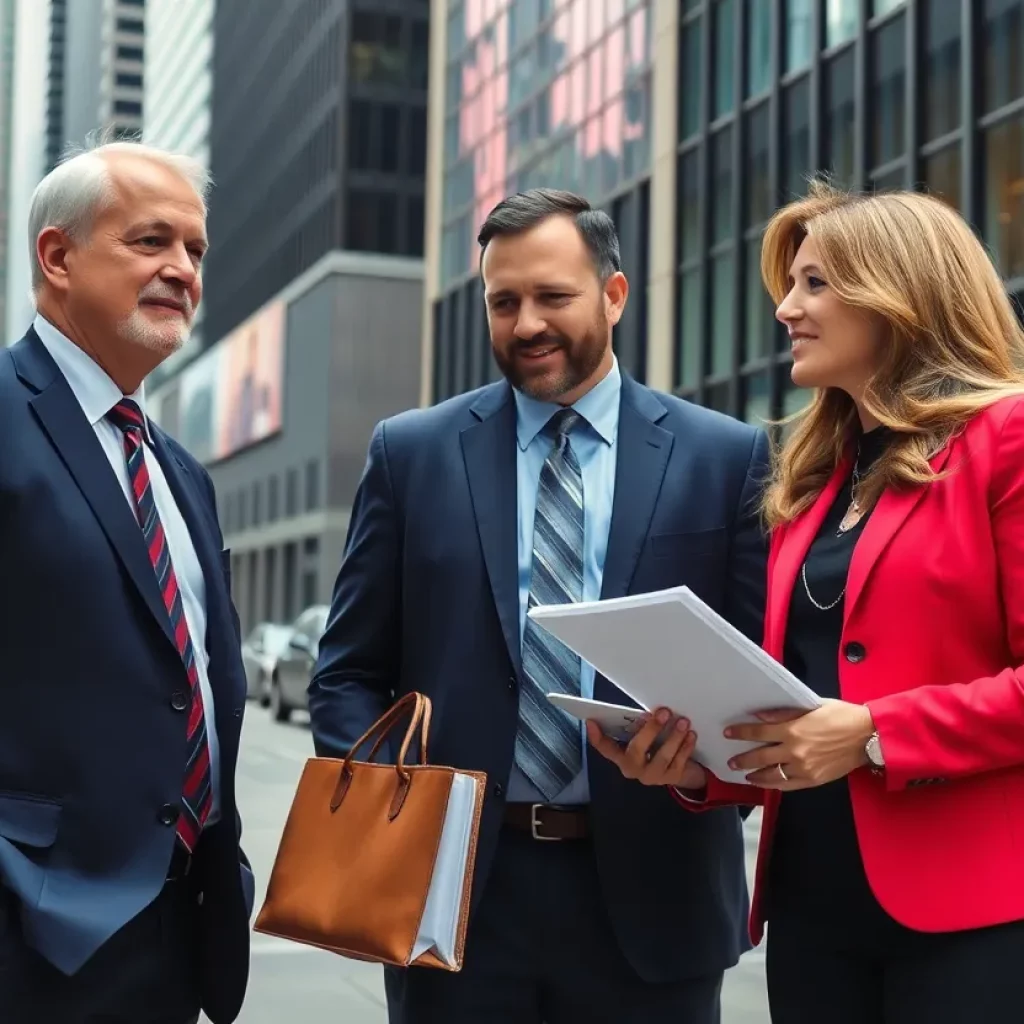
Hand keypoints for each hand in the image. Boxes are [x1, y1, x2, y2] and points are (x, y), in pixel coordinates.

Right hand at [586, 708, 707, 789]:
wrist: (682, 770)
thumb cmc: (657, 746)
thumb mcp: (645, 737)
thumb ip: (640, 729)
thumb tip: (646, 714)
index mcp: (622, 757)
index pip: (606, 748)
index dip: (597, 737)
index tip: (591, 722)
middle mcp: (634, 769)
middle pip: (637, 750)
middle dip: (650, 730)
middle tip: (663, 712)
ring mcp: (653, 776)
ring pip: (662, 757)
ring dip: (673, 737)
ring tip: (682, 721)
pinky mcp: (671, 778)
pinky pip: (679, 762)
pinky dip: (685, 747)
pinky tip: (690, 734)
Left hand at [724, 699, 874, 789]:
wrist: (867, 736)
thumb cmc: (841, 716)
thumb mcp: (812, 706)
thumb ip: (784, 712)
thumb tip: (761, 715)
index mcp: (793, 730)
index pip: (759, 731)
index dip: (741, 732)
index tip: (728, 733)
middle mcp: (795, 751)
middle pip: (760, 757)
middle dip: (743, 759)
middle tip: (731, 761)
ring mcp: (804, 768)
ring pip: (772, 775)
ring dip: (756, 776)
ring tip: (745, 776)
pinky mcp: (813, 780)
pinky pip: (788, 786)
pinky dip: (775, 785)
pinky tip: (767, 784)